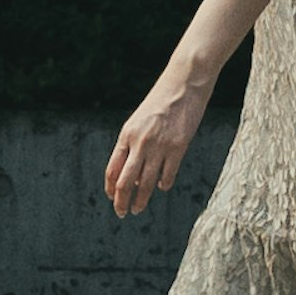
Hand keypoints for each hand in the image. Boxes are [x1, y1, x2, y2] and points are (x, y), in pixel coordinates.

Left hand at [106, 67, 216, 217]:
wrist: (184, 81)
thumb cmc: (161, 101)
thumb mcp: (140, 120)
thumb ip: (133, 145)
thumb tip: (133, 176)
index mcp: (127, 134)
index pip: (112, 170)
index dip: (111, 189)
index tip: (113, 199)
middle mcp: (140, 142)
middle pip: (125, 183)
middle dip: (121, 202)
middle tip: (122, 213)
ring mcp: (159, 146)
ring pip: (146, 184)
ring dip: (141, 200)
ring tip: (139, 208)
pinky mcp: (179, 147)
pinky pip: (167, 176)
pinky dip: (163, 185)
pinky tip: (162, 186)